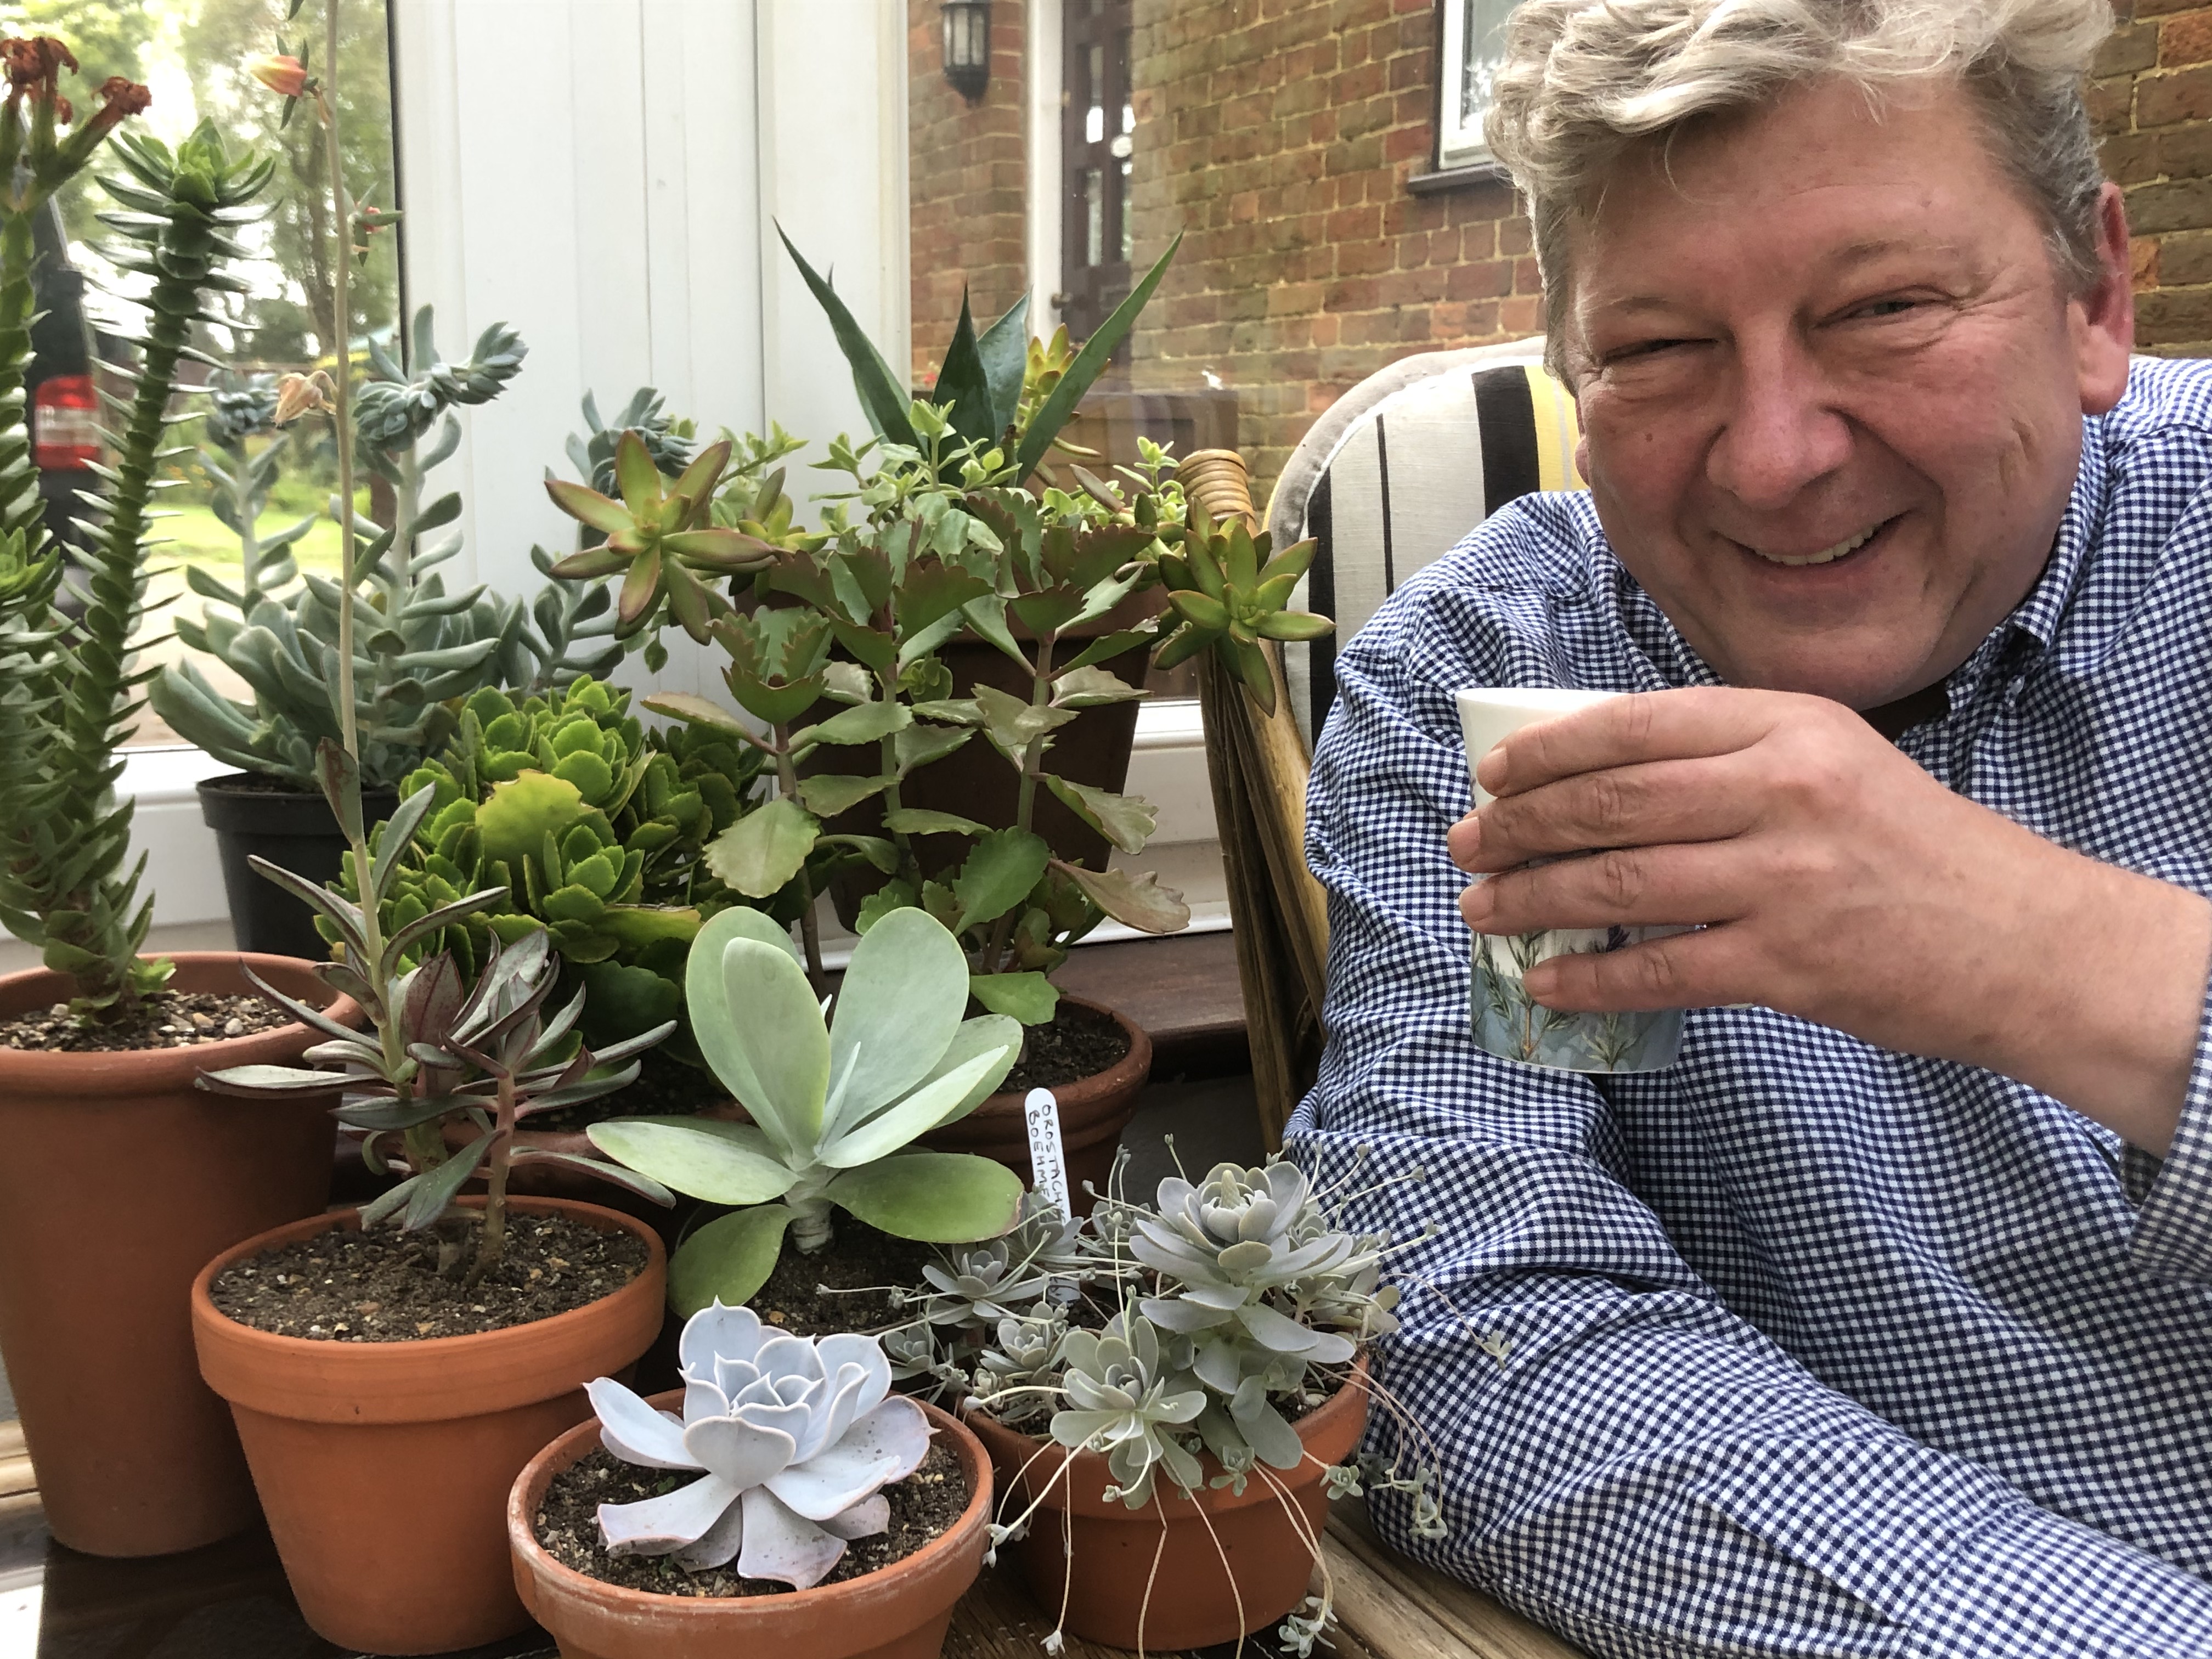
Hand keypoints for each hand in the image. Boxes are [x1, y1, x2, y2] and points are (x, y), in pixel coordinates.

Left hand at [1448, 688, 2211, 1151]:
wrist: (2019, 937)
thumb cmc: (1911, 846)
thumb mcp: (1830, 761)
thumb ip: (1727, 757)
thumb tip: (1594, 778)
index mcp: (1787, 725)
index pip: (1636, 726)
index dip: (1549, 753)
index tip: (1494, 777)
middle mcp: (1781, 790)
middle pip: (1612, 804)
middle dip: (1521, 828)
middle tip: (1467, 846)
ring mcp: (1782, 878)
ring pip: (1619, 885)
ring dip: (1533, 899)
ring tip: (1483, 911)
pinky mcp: (1786, 962)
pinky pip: (1658, 969)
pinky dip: (1590, 977)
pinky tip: (1545, 980)